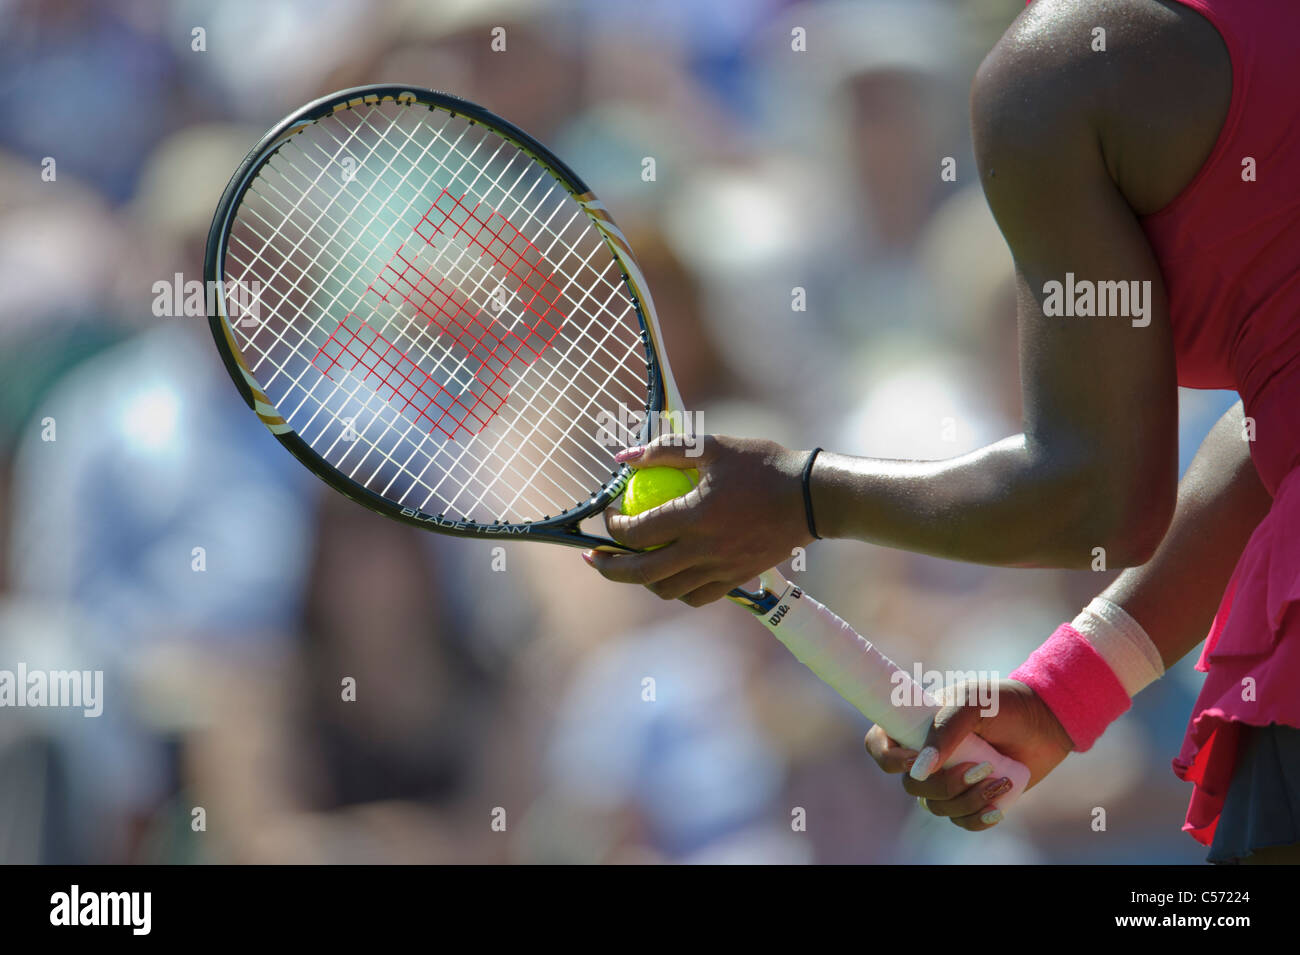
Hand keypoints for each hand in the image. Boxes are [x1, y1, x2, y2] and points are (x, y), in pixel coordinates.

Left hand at [585, 434, 813, 605]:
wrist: (812, 497)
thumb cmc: (762, 465)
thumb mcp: (712, 446)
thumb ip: (664, 450)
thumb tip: (622, 457)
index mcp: (695, 516)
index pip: (636, 533)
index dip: (612, 527)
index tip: (607, 513)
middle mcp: (704, 550)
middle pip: (642, 573)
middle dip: (608, 568)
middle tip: (592, 557)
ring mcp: (721, 569)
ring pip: (667, 590)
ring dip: (641, 581)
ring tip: (631, 564)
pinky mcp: (736, 579)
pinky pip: (696, 596)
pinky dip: (676, 589)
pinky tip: (668, 574)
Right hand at [865, 679, 1071, 830]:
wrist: (1046, 722)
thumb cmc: (1002, 703)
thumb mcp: (972, 703)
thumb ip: (944, 730)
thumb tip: (920, 771)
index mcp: (914, 726)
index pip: (878, 747)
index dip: (887, 759)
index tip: (915, 760)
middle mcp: (925, 756)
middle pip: (910, 786)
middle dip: (944, 784)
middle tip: (981, 767)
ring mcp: (947, 779)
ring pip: (936, 807)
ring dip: (967, 800)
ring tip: (1001, 780)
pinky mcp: (971, 799)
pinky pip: (961, 822)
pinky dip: (977, 818)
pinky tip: (997, 807)